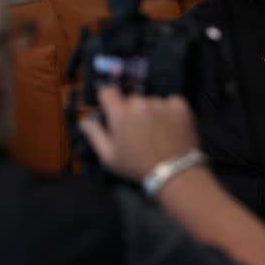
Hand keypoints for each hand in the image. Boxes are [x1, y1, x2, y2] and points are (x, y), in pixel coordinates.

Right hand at [78, 86, 200, 181]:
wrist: (174, 172)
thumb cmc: (137, 166)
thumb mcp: (109, 156)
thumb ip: (95, 134)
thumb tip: (84, 120)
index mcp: (120, 113)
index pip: (108, 92)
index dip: (109, 101)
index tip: (113, 112)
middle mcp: (140, 103)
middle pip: (131, 99)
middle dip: (131, 111)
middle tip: (137, 131)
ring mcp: (161, 103)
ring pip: (151, 101)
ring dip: (151, 112)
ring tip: (156, 133)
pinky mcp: (180, 106)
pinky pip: (170, 102)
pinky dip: (169, 111)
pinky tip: (169, 126)